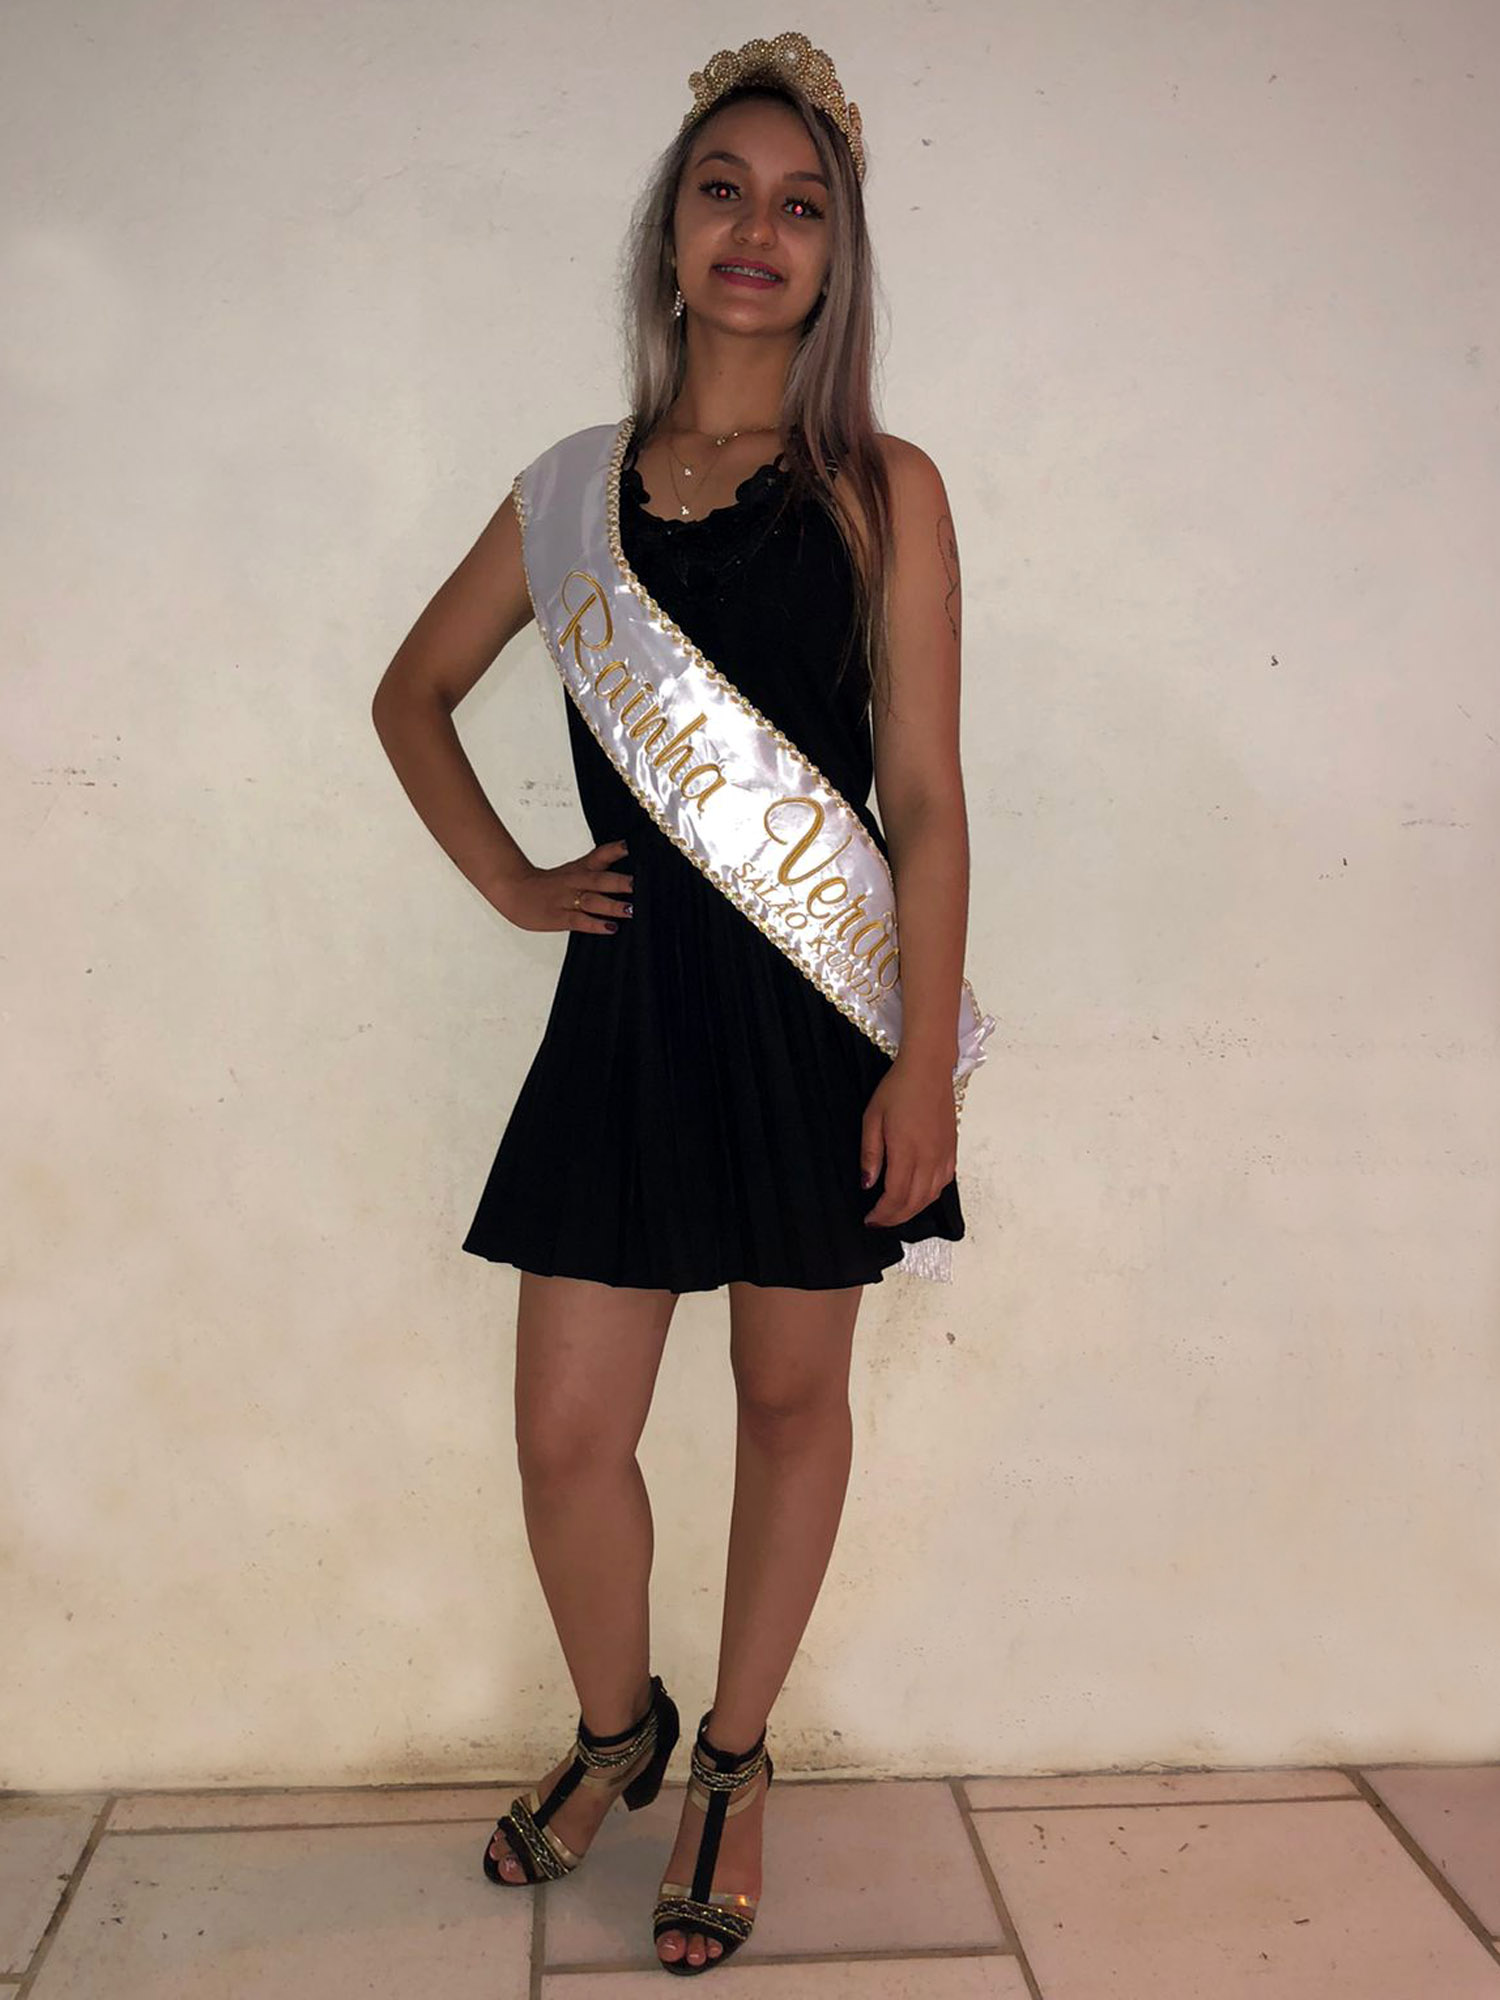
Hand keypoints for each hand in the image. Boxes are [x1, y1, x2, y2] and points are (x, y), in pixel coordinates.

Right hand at [493, 835, 633, 935]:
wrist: (513, 890)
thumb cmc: (548, 884)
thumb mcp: (572, 871)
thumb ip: (596, 870)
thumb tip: (626, 872)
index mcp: (578, 869)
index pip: (598, 856)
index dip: (613, 850)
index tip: (629, 846)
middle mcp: (574, 882)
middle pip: (597, 879)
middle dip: (618, 882)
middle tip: (637, 884)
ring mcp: (565, 900)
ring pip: (591, 901)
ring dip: (611, 905)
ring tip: (630, 909)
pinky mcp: (558, 917)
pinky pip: (579, 921)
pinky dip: (595, 924)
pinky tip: (610, 927)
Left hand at [859, 1049, 957, 1226]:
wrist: (928, 1069)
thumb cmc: (898, 1089)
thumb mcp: (872, 1118)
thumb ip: (870, 1154)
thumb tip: (868, 1184)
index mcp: (907, 1151)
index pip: (896, 1197)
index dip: (882, 1214)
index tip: (869, 1219)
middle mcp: (929, 1158)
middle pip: (915, 1202)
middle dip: (895, 1218)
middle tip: (879, 1221)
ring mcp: (944, 1155)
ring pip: (931, 1196)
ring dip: (913, 1210)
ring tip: (895, 1212)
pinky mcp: (952, 1149)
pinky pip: (943, 1182)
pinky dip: (929, 1196)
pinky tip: (918, 1194)